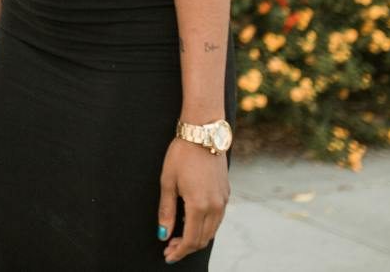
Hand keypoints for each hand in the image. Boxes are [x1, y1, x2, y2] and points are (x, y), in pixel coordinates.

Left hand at [158, 138, 229, 263]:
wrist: (203, 133)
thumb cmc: (181, 155)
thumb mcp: (168, 182)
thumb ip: (166, 211)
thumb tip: (163, 234)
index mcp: (199, 205)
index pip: (191, 240)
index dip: (179, 251)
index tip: (167, 256)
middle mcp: (215, 206)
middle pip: (203, 239)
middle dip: (186, 247)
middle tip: (169, 248)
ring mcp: (223, 200)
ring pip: (212, 230)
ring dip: (196, 238)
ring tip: (178, 237)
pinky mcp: (226, 193)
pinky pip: (217, 219)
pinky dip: (205, 227)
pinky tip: (192, 222)